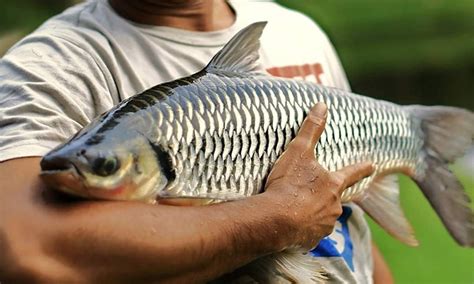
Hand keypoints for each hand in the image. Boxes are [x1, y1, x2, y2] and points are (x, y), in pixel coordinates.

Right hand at [263, 102, 373, 249]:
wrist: (276, 218)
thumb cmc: (289, 184)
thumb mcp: (299, 151)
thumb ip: (311, 129)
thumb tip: (322, 105)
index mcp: (333, 185)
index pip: (352, 174)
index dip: (362, 168)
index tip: (373, 166)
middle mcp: (333, 206)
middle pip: (336, 199)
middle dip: (328, 196)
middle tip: (314, 194)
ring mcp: (324, 225)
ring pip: (324, 217)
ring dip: (315, 213)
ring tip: (297, 209)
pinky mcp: (311, 239)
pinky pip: (310, 233)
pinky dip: (304, 229)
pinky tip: (292, 224)